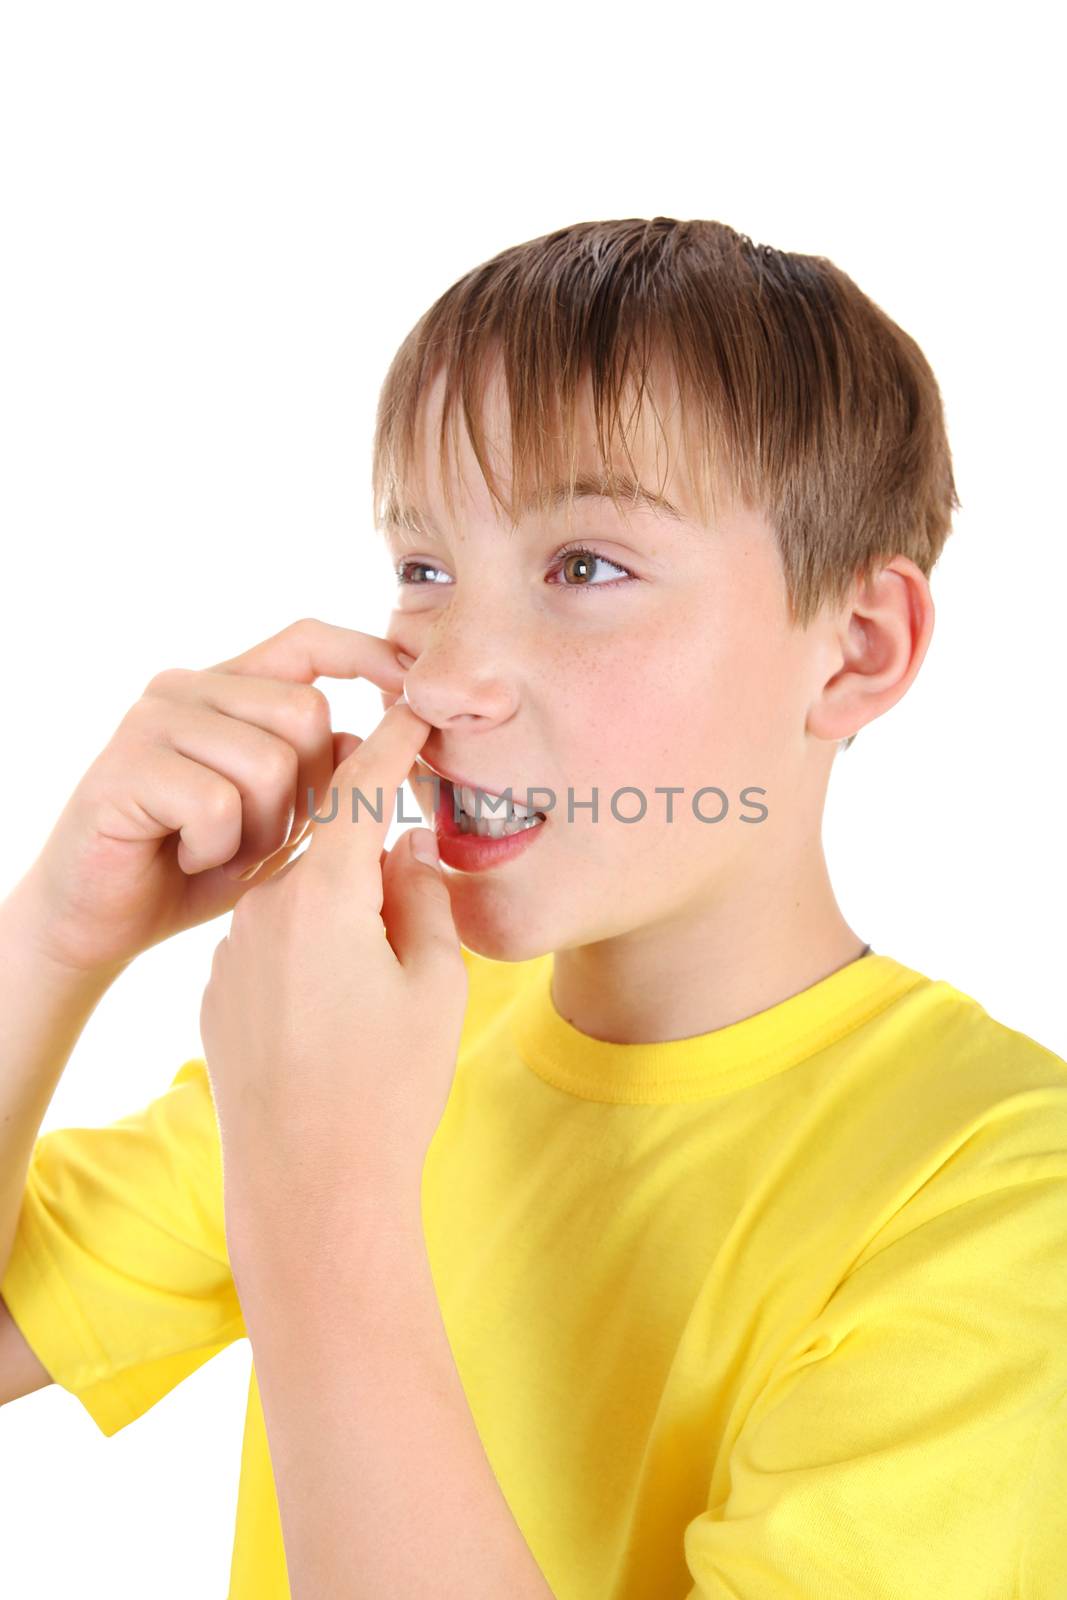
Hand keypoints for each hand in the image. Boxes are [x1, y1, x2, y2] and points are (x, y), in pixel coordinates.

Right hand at [12, 617, 410, 979]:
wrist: (102, 919)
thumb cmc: (197, 865)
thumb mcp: (281, 819)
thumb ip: (325, 775)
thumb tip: (378, 735)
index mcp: (229, 688)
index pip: (308, 642)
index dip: (366, 655)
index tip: (411, 689)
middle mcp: (188, 688)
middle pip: (306, 713)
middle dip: (307, 793)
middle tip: (263, 837)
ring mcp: (152, 720)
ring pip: (268, 762)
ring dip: (262, 830)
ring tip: (223, 850)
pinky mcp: (125, 766)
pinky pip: (217, 803)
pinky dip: (217, 849)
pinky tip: (190, 860)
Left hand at [197, 699, 467, 1254]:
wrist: (309, 1187)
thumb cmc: (388, 1089)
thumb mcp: (435, 985)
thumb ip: (425, 897)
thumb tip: (408, 850)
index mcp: (325, 893)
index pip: (360, 787)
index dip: (392, 740)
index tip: (414, 706)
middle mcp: (266, 908)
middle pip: (329, 843)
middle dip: (373, 843)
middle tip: (422, 869)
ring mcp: (234, 951)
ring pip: (302, 896)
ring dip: (342, 904)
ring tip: (385, 975)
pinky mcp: (219, 992)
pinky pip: (273, 943)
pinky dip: (310, 948)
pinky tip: (338, 1010)